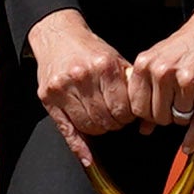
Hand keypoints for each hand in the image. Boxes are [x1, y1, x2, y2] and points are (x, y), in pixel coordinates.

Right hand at [29, 12, 135, 140]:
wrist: (58, 36)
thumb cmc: (89, 50)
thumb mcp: (114, 59)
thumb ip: (129, 84)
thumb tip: (145, 116)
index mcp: (103, 66)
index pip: (122, 107)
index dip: (127, 116)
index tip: (127, 115)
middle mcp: (82, 77)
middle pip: (105, 119)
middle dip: (114, 123)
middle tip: (114, 119)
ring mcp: (63, 88)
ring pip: (88, 126)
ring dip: (98, 129)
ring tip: (101, 119)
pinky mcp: (48, 97)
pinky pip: (66, 130)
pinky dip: (79, 147)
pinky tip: (87, 158)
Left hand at [125, 4, 193, 131]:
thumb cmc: (183, 47)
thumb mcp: (157, 62)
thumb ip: (146, 92)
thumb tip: (143, 129)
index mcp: (145, 65)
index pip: (137, 108)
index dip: (146, 114)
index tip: (153, 112)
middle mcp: (164, 72)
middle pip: (158, 117)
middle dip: (166, 116)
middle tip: (175, 103)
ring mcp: (187, 80)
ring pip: (179, 119)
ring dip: (185, 115)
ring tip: (190, 96)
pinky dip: (193, 137)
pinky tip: (188, 145)